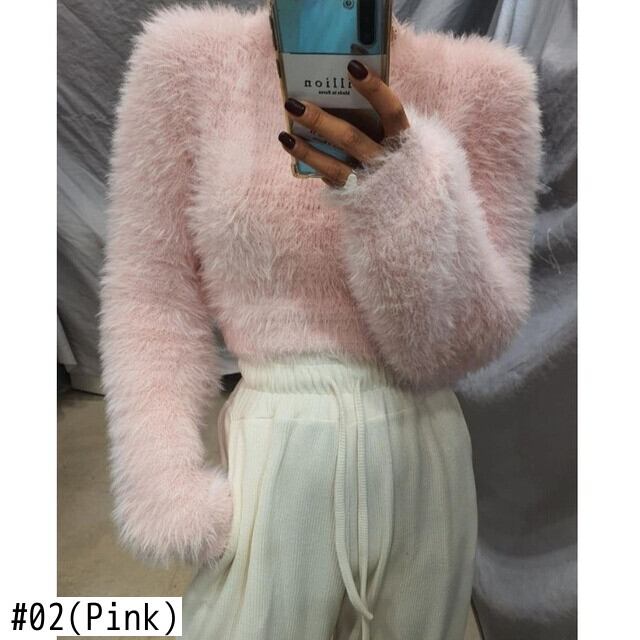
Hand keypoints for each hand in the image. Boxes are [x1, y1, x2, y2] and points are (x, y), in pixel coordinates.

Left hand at [277, 59, 410, 186]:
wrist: (412, 207)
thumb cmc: (400, 157)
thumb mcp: (398, 136)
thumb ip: (377, 115)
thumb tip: (344, 82)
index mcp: (404, 140)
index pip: (392, 111)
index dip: (374, 89)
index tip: (352, 66)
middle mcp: (387, 161)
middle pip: (351, 138)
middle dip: (319, 120)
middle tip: (293, 104)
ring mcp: (371, 182)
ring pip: (335, 166)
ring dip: (307, 150)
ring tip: (285, 136)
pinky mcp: (357, 198)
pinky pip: (332, 180)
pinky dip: (314, 165)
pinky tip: (297, 151)